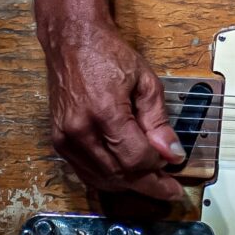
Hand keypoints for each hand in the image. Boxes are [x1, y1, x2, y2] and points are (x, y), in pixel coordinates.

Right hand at [43, 18, 184, 202]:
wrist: (72, 43)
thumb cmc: (109, 56)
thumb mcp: (145, 82)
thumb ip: (158, 120)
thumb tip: (171, 153)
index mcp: (105, 113)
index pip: (136, 157)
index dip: (159, 167)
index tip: (176, 167)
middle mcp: (80, 131)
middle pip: (119, 174)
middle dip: (148, 185)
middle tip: (170, 190)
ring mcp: (65, 139)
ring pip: (101, 179)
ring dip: (129, 185)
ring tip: (153, 185)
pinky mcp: (58, 142)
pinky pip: (86, 172)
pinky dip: (108, 179)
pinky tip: (127, 178)